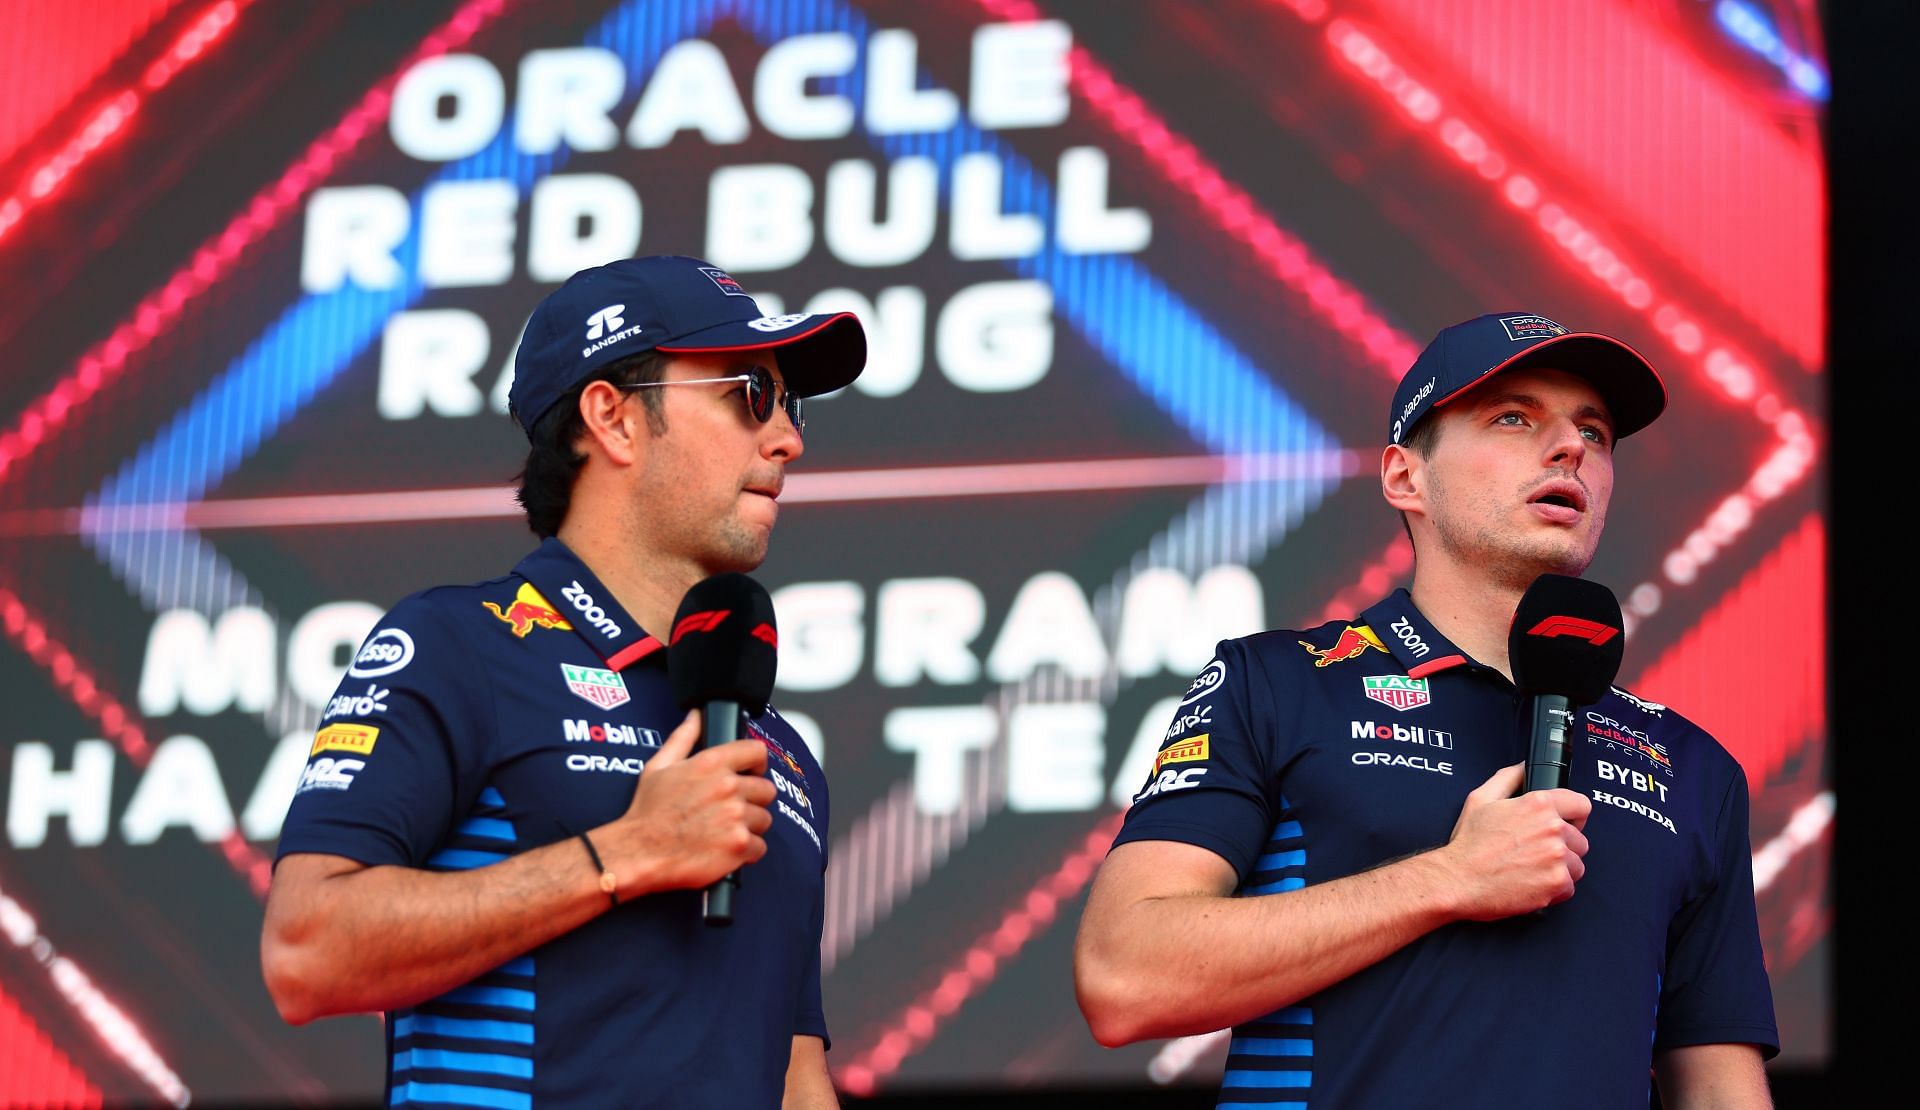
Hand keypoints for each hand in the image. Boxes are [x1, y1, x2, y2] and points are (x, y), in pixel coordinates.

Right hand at [593, 710, 774, 895]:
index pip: (757, 751)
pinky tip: (725, 851)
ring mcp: (736, 817)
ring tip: (724, 832)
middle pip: (766, 790)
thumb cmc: (647, 812)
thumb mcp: (659, 767)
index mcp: (712, 763)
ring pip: (763, 819)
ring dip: (749, 828)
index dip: (756, 764)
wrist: (639, 852)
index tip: (751, 773)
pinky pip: (760, 847)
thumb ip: (683, 738)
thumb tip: (695, 716)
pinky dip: (746, 852)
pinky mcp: (738, 845)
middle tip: (731, 811)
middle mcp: (728, 787)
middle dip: (752, 801)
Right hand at [1433, 763, 1590, 919]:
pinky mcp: (1557, 883)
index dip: (1573, 816)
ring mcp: (1557, 857)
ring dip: (1560, 869)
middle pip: (1579, 840)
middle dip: (1562, 847)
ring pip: (1576, 865)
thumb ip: (1508, 778)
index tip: (1567, 824)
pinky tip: (1532, 883)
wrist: (1459, 880)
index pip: (1581, 805)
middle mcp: (1552, 829)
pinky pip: (1569, 888)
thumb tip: (1523, 768)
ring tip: (1532, 869)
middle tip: (1536, 853)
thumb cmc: (1469, 845)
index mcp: (1538, 805)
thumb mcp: (1480, 799)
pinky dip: (1554, 890)